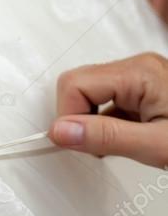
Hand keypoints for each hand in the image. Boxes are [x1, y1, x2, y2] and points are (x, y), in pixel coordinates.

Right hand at [48, 53, 167, 167]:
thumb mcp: (156, 145)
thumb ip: (107, 137)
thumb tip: (60, 130)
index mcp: (138, 73)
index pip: (74, 85)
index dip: (69, 117)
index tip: (80, 144)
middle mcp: (137, 68)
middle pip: (78, 86)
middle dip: (79, 120)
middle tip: (100, 147)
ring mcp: (139, 78)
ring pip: (90, 95)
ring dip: (93, 124)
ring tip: (120, 145)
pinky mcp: (142, 91)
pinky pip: (107, 103)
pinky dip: (107, 125)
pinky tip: (126, 140)